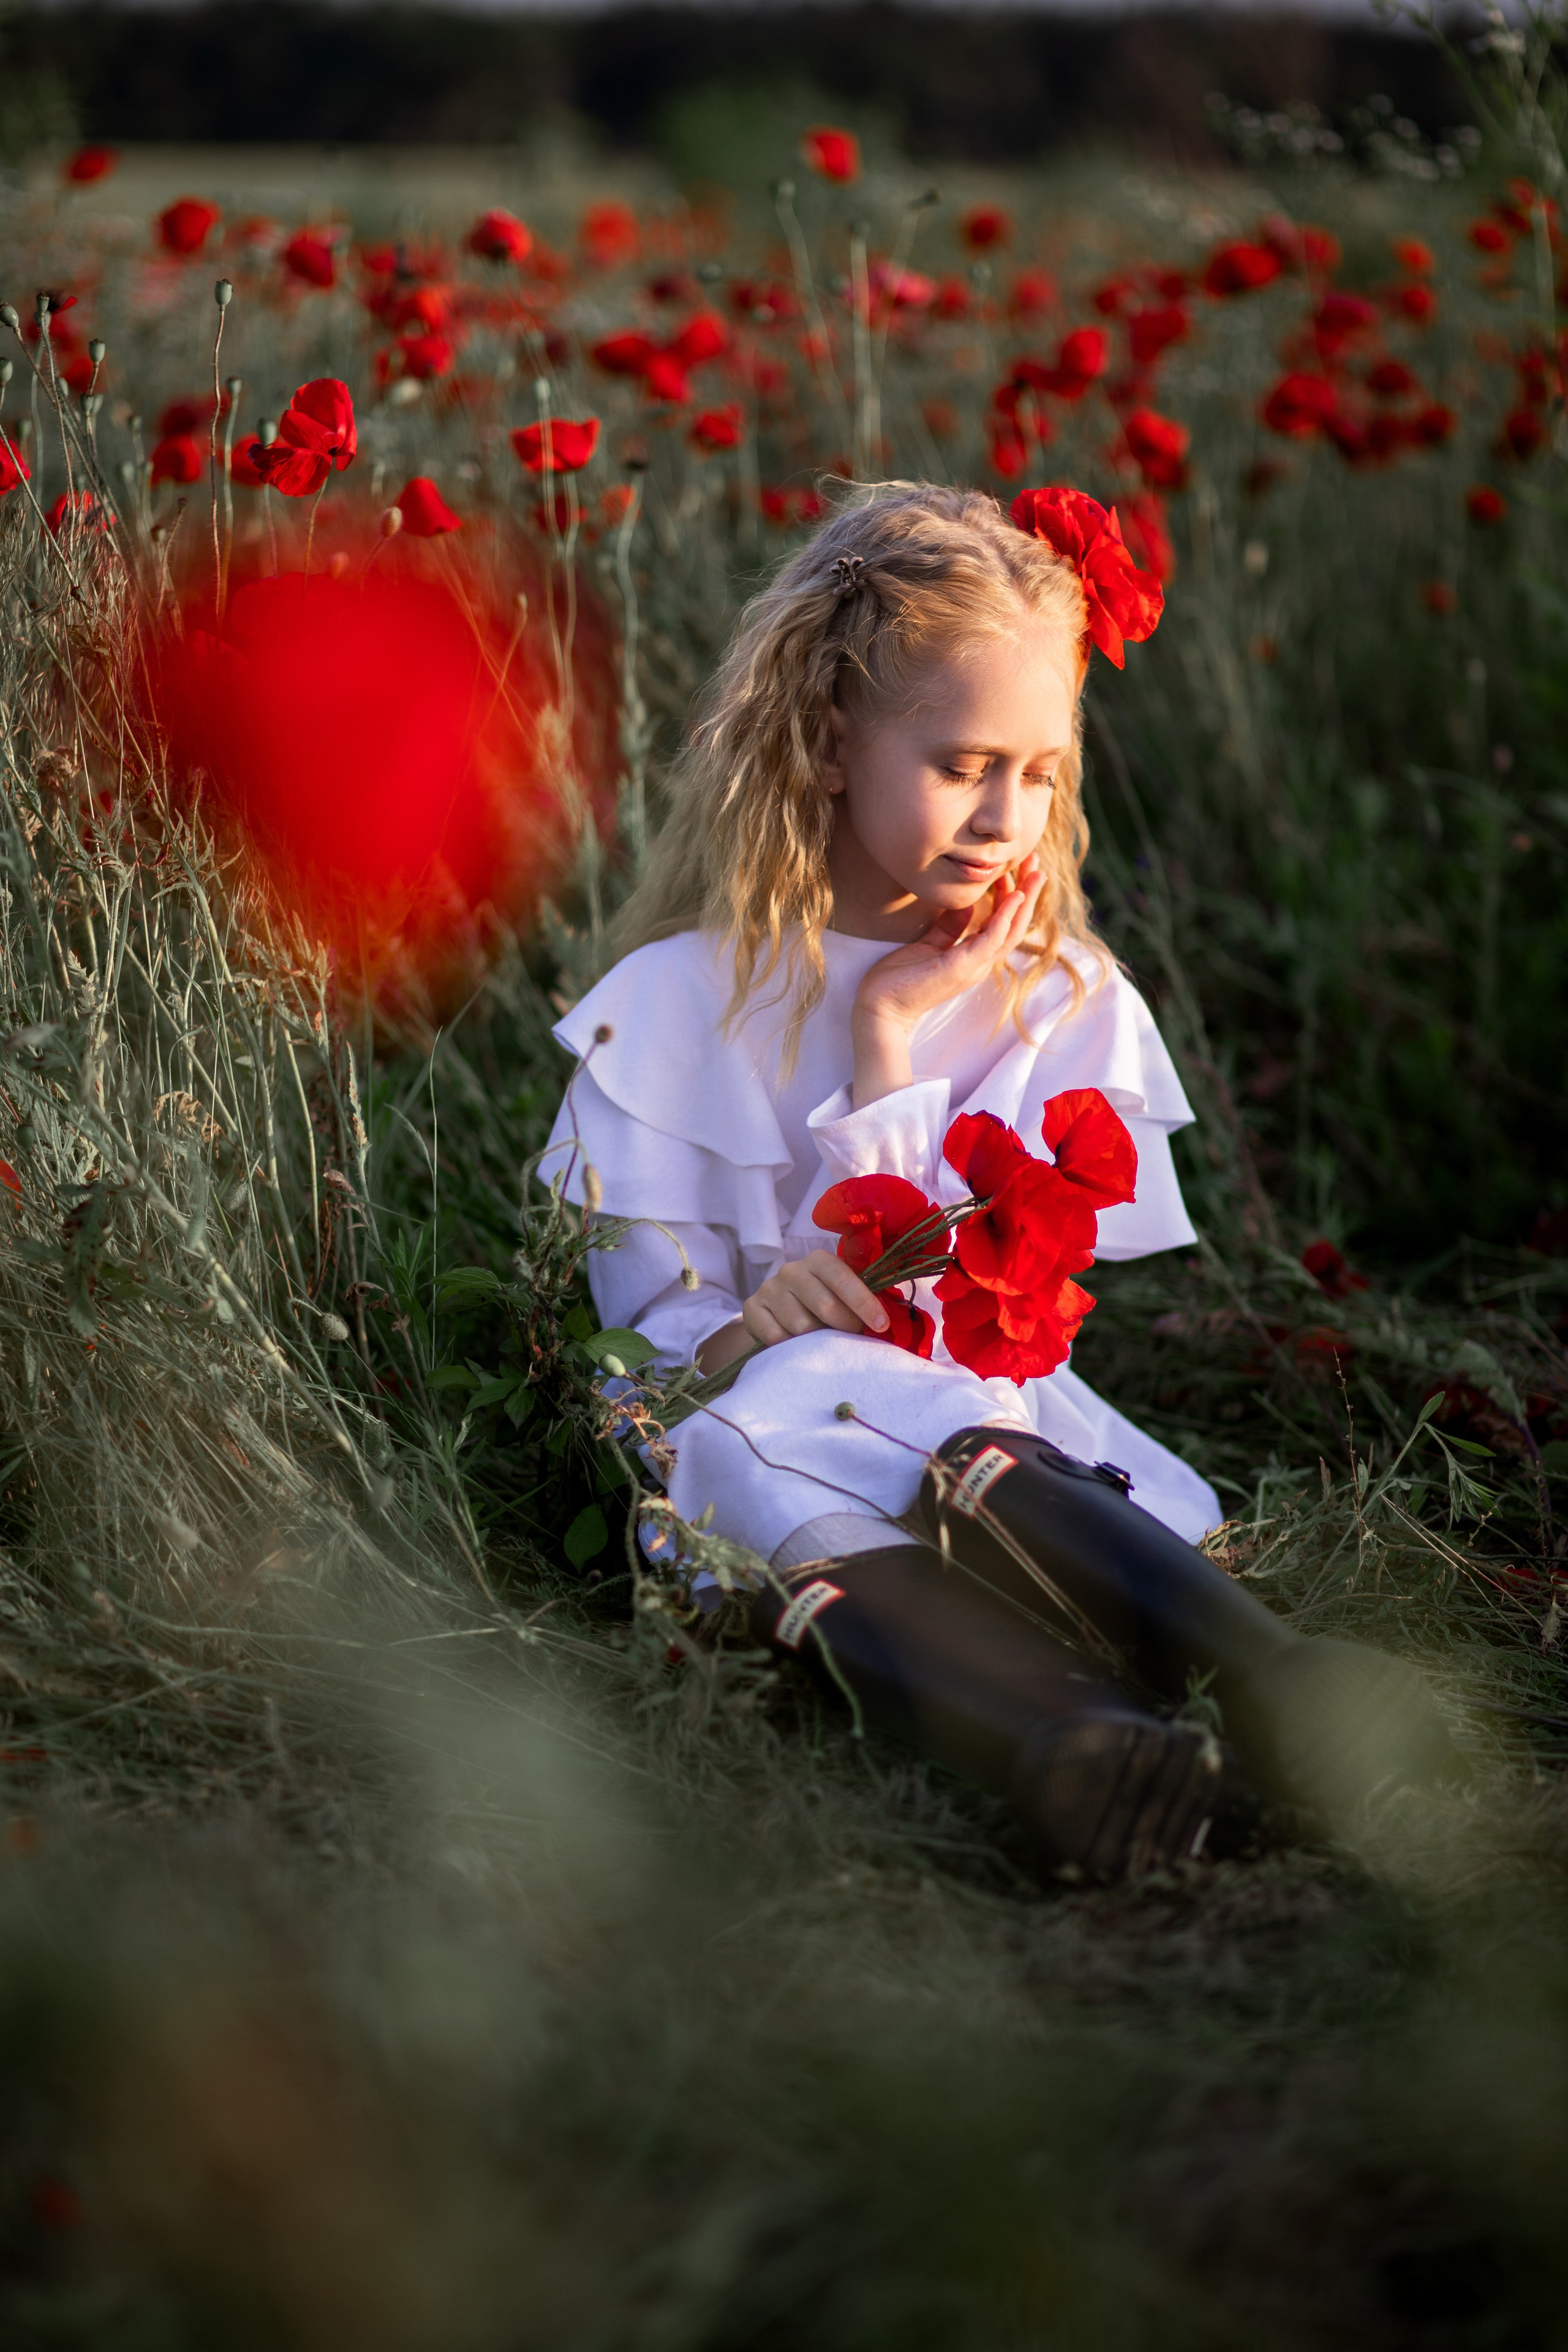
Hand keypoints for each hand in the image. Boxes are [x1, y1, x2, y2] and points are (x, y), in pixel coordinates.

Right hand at [696, 1250, 890, 1372]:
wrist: (777, 1314)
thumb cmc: (821, 1305)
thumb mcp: (842, 1295)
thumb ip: (863, 1297)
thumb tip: (890, 1317)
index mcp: (819, 1261)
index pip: (843, 1278)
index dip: (864, 1302)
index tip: (881, 1325)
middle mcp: (792, 1270)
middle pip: (824, 1305)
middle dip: (844, 1326)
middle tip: (851, 1337)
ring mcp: (769, 1288)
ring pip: (801, 1326)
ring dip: (816, 1340)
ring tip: (819, 1340)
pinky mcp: (753, 1308)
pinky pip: (776, 1336)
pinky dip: (790, 1347)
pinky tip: (795, 1345)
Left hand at [850, 854, 1043, 1105]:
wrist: (880, 1006)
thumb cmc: (900, 978)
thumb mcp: (929, 944)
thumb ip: (950, 927)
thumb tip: (966, 905)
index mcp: (973, 956)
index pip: (1002, 922)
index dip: (1013, 895)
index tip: (1017, 867)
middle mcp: (980, 962)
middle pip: (1015, 925)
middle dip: (1028, 893)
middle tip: (1036, 862)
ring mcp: (974, 966)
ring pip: (1011, 931)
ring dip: (1025, 901)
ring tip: (1036, 873)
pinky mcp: (962, 967)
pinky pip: (991, 939)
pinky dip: (1005, 918)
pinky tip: (1015, 896)